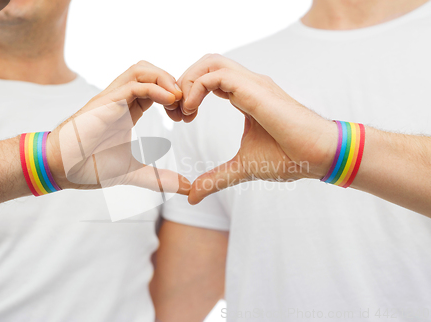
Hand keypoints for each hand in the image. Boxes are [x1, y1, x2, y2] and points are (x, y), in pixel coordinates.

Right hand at [46, 61, 189, 194]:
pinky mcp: (105, 103)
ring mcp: (111, 98)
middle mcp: (120, 100)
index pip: (156, 88)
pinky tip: (170, 100)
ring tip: (178, 98)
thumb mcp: (134, 172)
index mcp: (128, 111)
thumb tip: (185, 189)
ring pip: (141, 70)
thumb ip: (159, 179)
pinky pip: (133, 85)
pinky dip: (155, 88)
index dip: (174, 96)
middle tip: (186, 105)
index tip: (187, 116)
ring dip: (164, 78)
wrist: (62, 169)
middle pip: (150, 72)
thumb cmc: (90, 167)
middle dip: (173, 82)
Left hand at [172, 54, 337, 203]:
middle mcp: (247, 84)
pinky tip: (192, 112)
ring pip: (210, 62)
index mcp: (245, 96)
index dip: (188, 93)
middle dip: (183, 82)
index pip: (209, 79)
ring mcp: (252, 84)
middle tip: (175, 112)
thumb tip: (192, 196)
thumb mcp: (241, 168)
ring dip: (188, 81)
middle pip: (206, 63)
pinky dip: (197, 88)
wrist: (318, 156)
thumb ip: (215, 179)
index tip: (180, 118)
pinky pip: (216, 76)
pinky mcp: (255, 89)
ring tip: (182, 111)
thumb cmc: (288, 158)